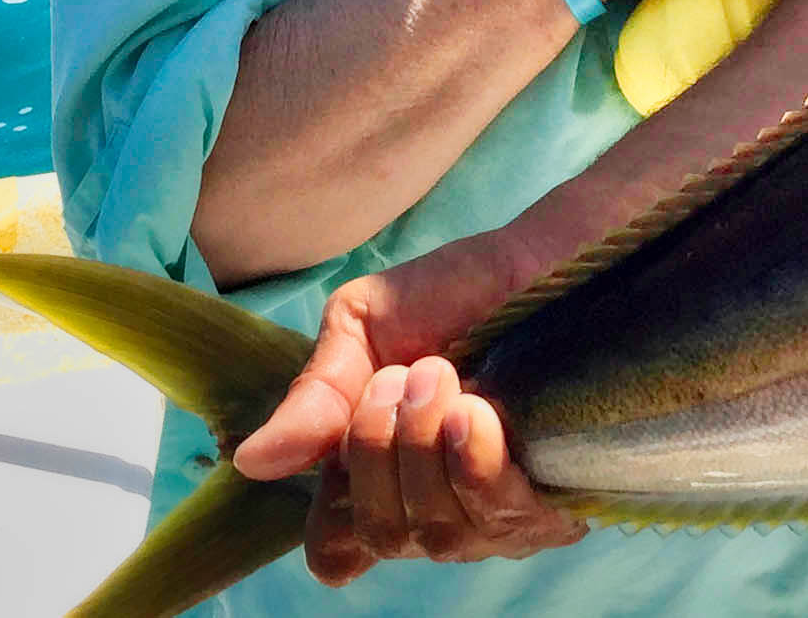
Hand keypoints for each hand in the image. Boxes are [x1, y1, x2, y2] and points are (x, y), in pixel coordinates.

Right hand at [233, 250, 584, 581]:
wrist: (547, 257)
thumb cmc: (457, 292)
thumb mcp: (365, 326)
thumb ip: (316, 394)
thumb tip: (253, 460)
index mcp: (381, 478)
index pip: (336, 550)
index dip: (329, 515)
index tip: (342, 436)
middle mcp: (435, 510)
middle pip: (381, 536)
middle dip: (378, 451)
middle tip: (404, 374)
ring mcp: (495, 515)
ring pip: (436, 534)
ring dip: (425, 449)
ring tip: (442, 376)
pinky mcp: (554, 503)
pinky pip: (503, 521)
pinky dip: (474, 467)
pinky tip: (474, 415)